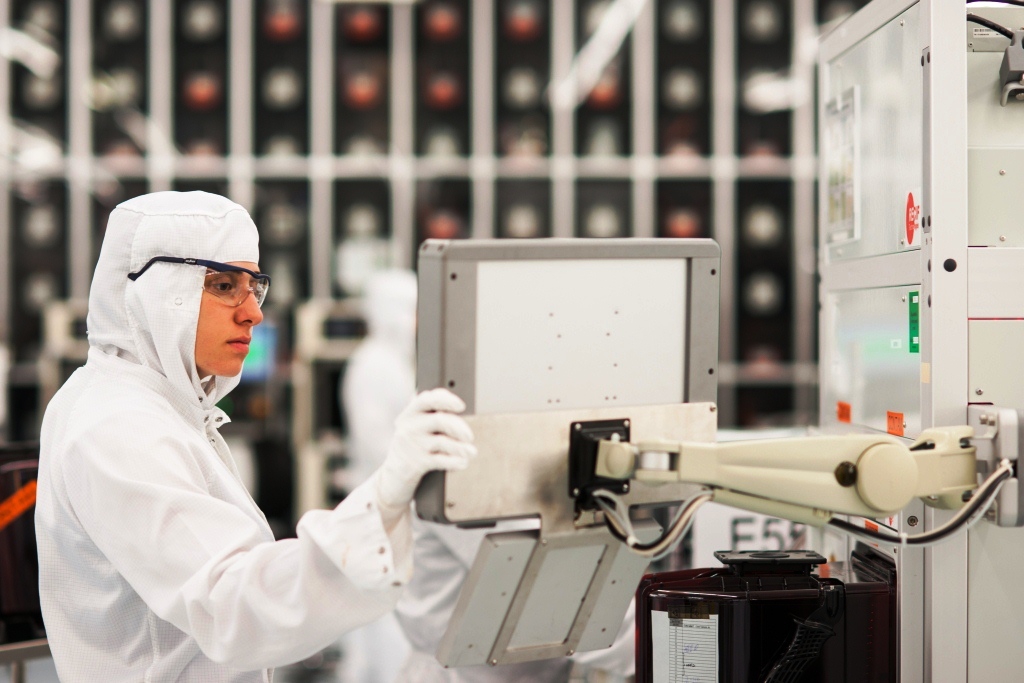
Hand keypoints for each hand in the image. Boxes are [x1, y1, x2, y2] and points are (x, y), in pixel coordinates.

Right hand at [375, 388, 476, 512]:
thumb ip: (429, 413)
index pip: (426, 400)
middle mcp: (409, 428)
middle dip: (459, 427)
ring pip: (443, 442)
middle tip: (469, 437)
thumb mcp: (413, 427)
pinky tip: (463, 463)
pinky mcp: (417, 464)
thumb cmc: (411, 448)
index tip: (461, 406)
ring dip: (461, 447)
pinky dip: (455, 462)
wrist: (392, 478)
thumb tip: (454, 403)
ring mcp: (413, 446)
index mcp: (409, 415)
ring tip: (471, 452)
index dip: (445, 400)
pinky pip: (441, 461)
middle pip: (439, 420)